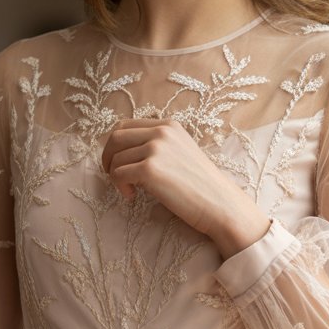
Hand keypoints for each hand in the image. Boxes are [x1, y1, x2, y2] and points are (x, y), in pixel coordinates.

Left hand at [101, 117, 270, 256]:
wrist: (220, 204)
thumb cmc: (201, 185)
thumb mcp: (181, 153)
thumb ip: (158, 145)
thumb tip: (125, 151)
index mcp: (169, 126)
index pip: (126, 125)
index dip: (115, 144)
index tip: (118, 161)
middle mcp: (162, 132)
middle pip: (115, 137)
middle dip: (108, 157)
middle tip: (113, 175)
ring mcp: (155, 149)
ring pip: (116, 158)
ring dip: (115, 176)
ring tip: (130, 190)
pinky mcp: (150, 169)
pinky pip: (118, 174)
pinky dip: (119, 187)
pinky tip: (132, 196)